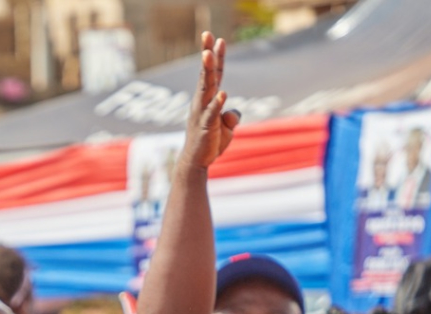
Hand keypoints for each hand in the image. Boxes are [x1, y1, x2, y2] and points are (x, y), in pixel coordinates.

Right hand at [180, 32, 240, 170]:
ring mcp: (202, 113)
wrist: (197, 162)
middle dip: (207, 54)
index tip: (220, 39)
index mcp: (208, 99)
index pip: (214, 74)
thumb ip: (232, 115)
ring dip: (207, 71)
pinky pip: (212, 113)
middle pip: (206, 74)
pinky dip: (217, 104)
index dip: (217, 57)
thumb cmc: (210, 142)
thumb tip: (233, 110)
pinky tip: (223, 94)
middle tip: (207, 34)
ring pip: (206, 88)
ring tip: (208, 54)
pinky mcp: (206, 126)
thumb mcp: (227, 127)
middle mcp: (202, 102)